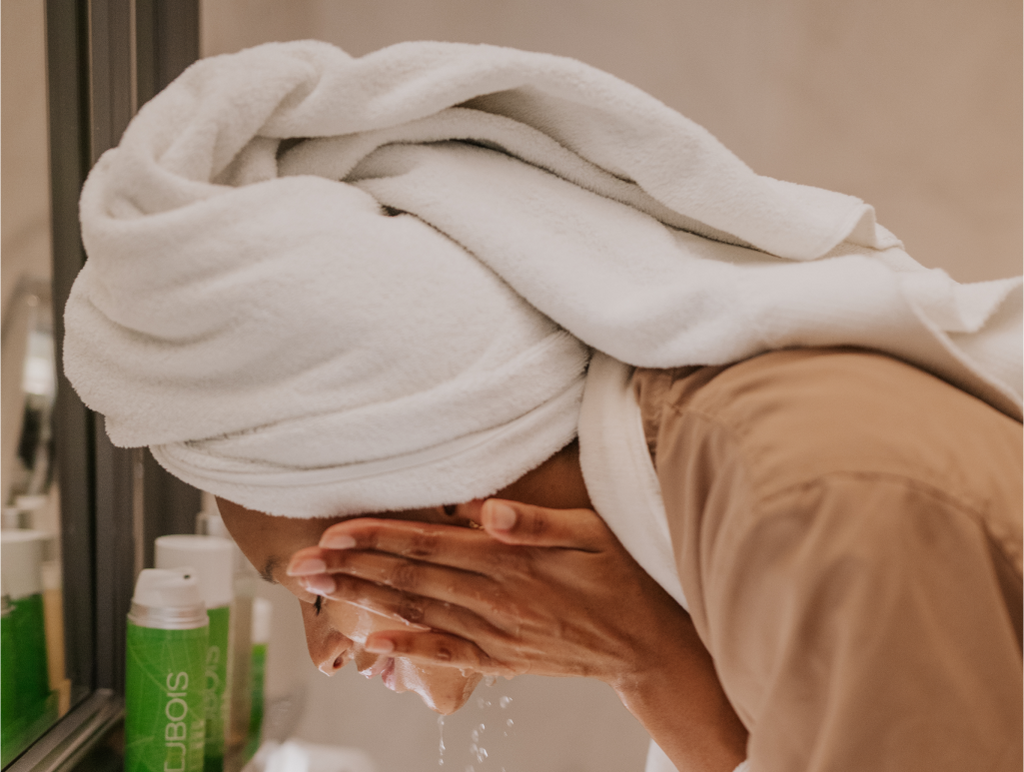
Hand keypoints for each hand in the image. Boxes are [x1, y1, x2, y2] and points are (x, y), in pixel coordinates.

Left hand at [285, 499, 695, 687]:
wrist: (644, 643)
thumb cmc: (617, 577)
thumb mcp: (591, 534)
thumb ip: (537, 522)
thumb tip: (486, 510)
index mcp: (508, 561)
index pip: (429, 543)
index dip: (378, 535)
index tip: (335, 530)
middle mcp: (493, 598)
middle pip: (410, 577)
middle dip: (352, 567)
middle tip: (302, 561)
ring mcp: (494, 632)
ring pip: (417, 612)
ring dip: (365, 599)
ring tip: (322, 588)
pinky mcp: (500, 658)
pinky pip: (446, 653)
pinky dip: (408, 647)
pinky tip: (373, 643)